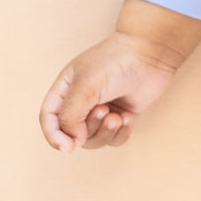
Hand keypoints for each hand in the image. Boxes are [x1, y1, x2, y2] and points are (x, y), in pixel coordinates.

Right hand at [39, 29, 189, 152]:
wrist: (150, 53)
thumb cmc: (115, 62)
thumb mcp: (85, 86)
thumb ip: (70, 115)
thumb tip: (72, 141)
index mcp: (66, 89)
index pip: (49, 119)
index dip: (54, 136)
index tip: (69, 146)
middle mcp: (81, 101)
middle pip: (73, 133)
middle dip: (89, 129)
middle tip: (104, 111)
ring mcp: (102, 109)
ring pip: (93, 140)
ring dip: (105, 133)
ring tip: (117, 116)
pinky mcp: (122, 115)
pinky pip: (114, 139)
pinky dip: (120, 134)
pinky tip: (129, 117)